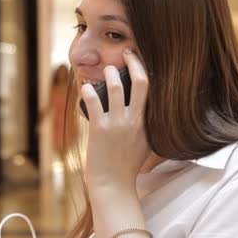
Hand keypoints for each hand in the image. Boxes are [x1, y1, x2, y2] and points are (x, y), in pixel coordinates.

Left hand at [81, 50, 150, 191]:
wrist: (113, 186)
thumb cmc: (127, 166)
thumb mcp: (146, 144)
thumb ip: (146, 125)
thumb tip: (143, 108)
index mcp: (148, 123)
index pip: (152, 89)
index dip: (145, 69)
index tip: (137, 58)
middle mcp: (135, 120)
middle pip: (141, 82)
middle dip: (133, 62)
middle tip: (125, 52)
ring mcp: (117, 124)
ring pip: (115, 87)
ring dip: (109, 73)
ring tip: (106, 70)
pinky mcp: (100, 130)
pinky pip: (93, 102)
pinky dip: (88, 90)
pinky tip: (85, 86)